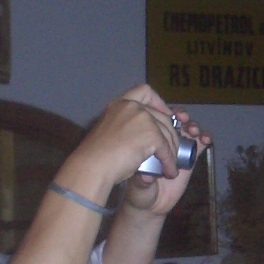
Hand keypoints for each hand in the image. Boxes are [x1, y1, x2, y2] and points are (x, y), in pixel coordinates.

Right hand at [60, 86, 209, 207]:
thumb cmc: (95, 156)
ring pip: (168, 134)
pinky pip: (167, 150)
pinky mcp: (152, 134)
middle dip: (170, 134)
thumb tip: (140, 134)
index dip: (158, 102)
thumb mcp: (109, 131)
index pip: (144, 91)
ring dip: (172, 151)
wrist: (92, 167)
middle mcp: (132, 107)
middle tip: (170, 149)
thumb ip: (124, 127)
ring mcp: (143, 119)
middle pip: (162, 117)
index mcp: (120, 104)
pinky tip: (169, 172)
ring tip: (170, 165)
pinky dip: (170, 162)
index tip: (164, 114)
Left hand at [119, 103, 209, 217]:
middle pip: (173, 118)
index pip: (154, 116)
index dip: (161, 109)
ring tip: (192, 130)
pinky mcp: (190, 157)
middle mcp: (161, 139)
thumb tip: (147, 177)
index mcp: (145, 138)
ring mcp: (177, 147)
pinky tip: (205, 140)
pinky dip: (204, 138)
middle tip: (180, 117)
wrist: (151, 206)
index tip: (164, 113)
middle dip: (178, 114)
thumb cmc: (138, 191)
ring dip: (191, 125)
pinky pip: (200, 143)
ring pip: (187, 128)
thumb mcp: (136, 185)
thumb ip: (141, 181)